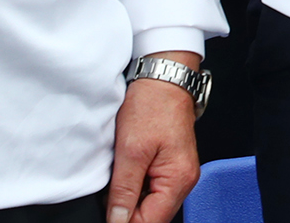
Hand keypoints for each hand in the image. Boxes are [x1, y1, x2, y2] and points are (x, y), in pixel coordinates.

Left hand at [107, 54, 198, 222]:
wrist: (164, 80)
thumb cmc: (152, 107)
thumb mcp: (130, 152)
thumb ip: (123, 192)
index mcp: (178, 179)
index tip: (105, 216)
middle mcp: (184, 180)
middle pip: (152, 217)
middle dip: (126, 214)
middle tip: (107, 197)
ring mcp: (179, 173)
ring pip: (150, 205)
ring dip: (129, 201)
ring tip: (114, 184)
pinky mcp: (171, 166)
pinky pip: (152, 191)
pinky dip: (135, 189)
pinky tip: (124, 176)